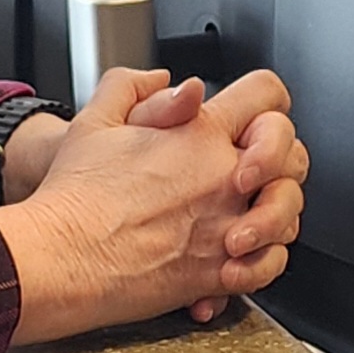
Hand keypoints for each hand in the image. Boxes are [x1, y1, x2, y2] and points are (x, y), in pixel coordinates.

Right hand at [0, 67, 307, 347]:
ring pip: (289, 211)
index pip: (265, 94)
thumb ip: (132, 87)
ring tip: (245, 216)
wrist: (61, 257)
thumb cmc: (73, 196)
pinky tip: (238, 255)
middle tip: (254, 169)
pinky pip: (270, 263)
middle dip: (279, 158)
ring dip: (275, 212)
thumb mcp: (93, 120)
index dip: (264, 99)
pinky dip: (263, 260)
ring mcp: (225, 224)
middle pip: (292, 152)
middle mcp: (222, 175)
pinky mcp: (217, 271)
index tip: (253, 115)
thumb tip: (167, 81)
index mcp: (198, 131)